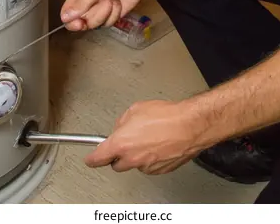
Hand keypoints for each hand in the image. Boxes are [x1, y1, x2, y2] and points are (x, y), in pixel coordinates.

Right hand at [60, 0, 145, 31]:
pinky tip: (118, 3)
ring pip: (95, 24)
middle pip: (81, 22)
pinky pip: (107, 23)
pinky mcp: (109, 17)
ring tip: (112, 0)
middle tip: (105, 5)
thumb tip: (65, 17)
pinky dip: (114, 14)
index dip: (71, 21)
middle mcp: (86, 5)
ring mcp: (98, 12)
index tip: (80, 23)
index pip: (66, 13)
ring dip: (106, 13)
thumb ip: (80, 4)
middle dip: (95, 15)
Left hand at [85, 100, 204, 174]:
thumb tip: (121, 127)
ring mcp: (146, 167)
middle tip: (127, 141)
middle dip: (118, 155)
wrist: (189, 127)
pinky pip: (150, 165)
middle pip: (116, 164)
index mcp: (121, 143)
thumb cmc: (166, 116)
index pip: (99, 157)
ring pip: (135, 164)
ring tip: (151, 137)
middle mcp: (132, 159)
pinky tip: (160, 143)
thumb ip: (123, 121)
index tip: (90, 159)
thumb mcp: (136, 109)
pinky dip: (151, 157)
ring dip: (137, 154)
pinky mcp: (160, 170)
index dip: (92, 158)